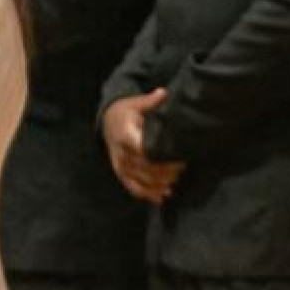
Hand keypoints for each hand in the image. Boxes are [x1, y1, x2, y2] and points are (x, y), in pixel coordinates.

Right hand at [102, 89, 184, 203]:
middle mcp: (121, 154)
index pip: (144, 151)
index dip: (162, 157)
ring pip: (141, 181)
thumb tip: (164, 93)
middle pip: (146, 169)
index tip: (179, 157)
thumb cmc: (125, 111)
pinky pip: (133, 188)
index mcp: (125, 136)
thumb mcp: (136, 103)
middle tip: (182, 167)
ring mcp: (120, 165)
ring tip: (175, 180)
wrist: (106, 121)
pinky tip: (163, 196)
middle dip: (166, 172)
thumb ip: (151, 101)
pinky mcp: (120, 173)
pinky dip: (148, 194)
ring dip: (159, 184)